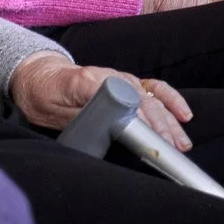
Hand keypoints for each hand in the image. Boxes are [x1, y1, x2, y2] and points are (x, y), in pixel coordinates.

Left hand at [9, 52, 193, 151]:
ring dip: (168, 119)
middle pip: (139, 98)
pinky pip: (153, 87)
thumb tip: (105, 127)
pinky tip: (184, 115)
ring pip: (150, 96)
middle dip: (157, 123)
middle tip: (168, 147)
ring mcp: (119, 78)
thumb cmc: (44, 94)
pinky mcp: (127, 82)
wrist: (40, 76)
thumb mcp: (50, 109)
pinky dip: (170, 99)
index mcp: (85, 80)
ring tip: (180, 142)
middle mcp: (107, 76)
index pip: (117, 96)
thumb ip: (79, 115)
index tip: (144, 133)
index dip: (133, 115)